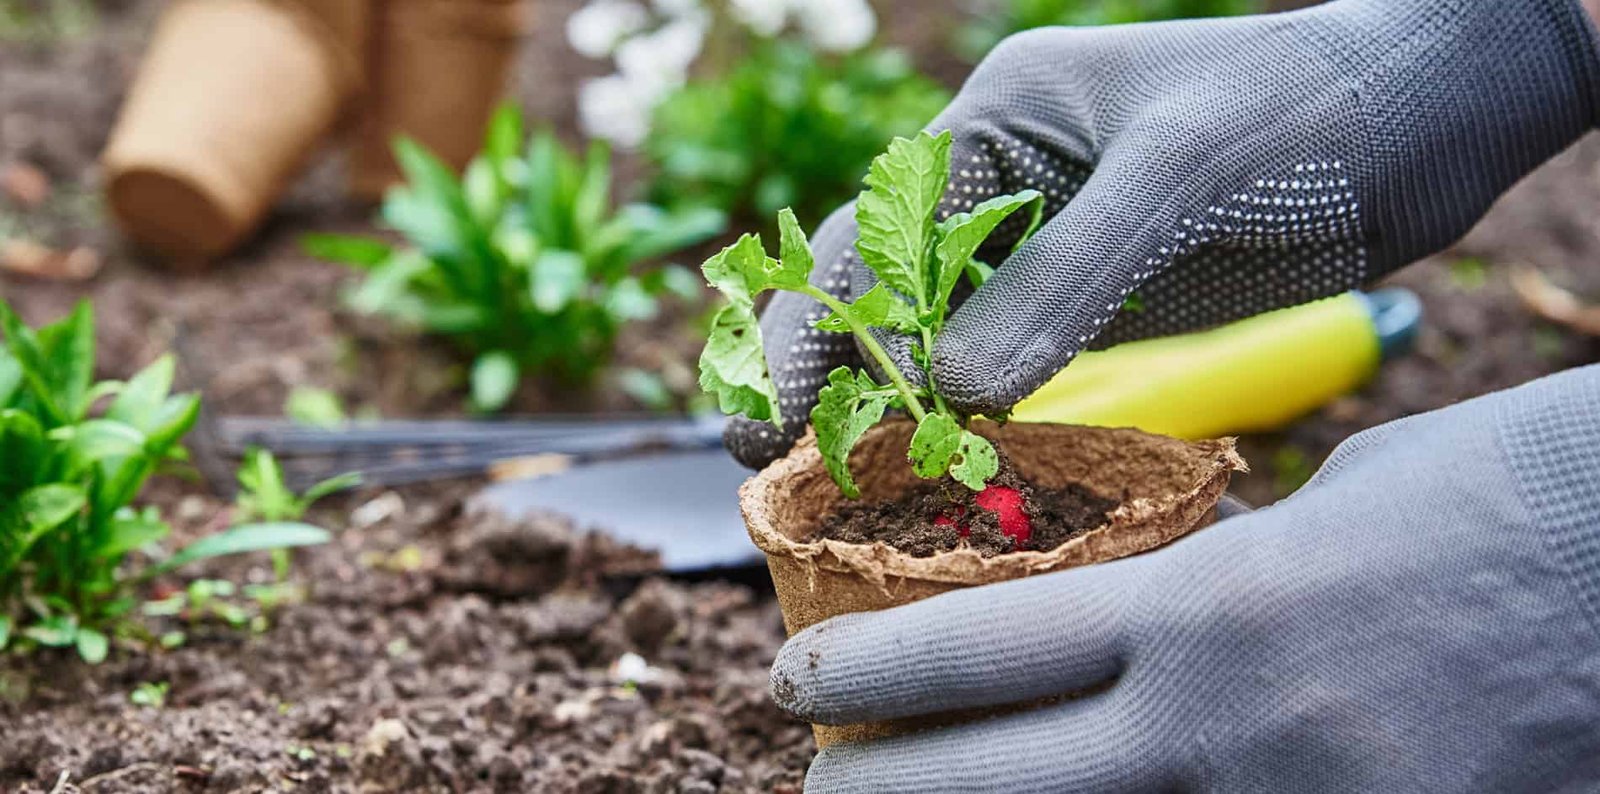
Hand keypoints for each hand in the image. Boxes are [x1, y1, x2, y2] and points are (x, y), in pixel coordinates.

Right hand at [725, 0, 1599, 467]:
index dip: (809, 329)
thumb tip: (957, 393)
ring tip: (838, 491)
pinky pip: (1007, 368)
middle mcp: (999, 188)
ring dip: (886, 406)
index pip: (868, 236)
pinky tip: (944, 471)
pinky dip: (967, 420)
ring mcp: (1043, 249)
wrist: (1415, 122)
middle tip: (769, 468)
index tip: (766, 415)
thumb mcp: (1174, 179)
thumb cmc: (1296, 114)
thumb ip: (1064, 281)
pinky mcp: (1092, 303)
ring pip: (934, 338)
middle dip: (820, 374)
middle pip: (878, 291)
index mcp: (991, 124)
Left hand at [772, 365, 1599, 791]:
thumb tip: (1130, 604)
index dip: (861, 677)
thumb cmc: (1502, 497)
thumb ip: (1210, 570)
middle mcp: (1225, 734)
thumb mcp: (1327, 509)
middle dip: (881, 787)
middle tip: (820, 777)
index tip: (794, 687)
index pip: (976, 653)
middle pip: (988, 785)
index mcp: (1207, 613)